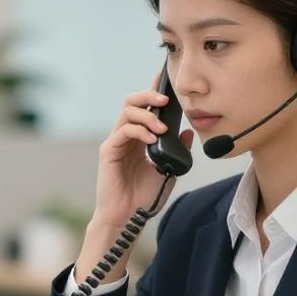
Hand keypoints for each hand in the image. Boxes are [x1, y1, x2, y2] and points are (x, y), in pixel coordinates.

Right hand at [75, 82, 193, 282]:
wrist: (127, 217)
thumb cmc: (144, 196)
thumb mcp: (169, 170)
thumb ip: (177, 151)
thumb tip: (187, 132)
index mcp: (140, 137)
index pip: (146, 108)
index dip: (154, 91)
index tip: (167, 78)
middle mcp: (126, 135)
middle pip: (133, 102)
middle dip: (149, 95)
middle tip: (165, 99)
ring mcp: (116, 142)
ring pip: (127, 112)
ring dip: (147, 115)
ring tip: (162, 127)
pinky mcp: (109, 151)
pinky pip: (123, 131)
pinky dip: (139, 130)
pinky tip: (152, 138)